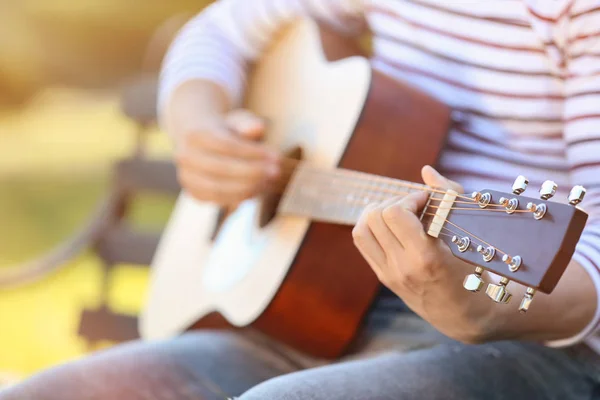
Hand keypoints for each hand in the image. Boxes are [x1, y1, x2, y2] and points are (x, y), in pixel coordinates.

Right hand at [174, 109, 280, 205]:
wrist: (202, 143)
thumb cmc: (226, 130)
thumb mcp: (238, 120)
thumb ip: (248, 123)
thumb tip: (257, 128)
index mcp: (195, 134)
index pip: (226, 145)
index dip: (253, 153)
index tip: (276, 157)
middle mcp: (185, 157)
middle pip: (221, 168)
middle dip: (253, 172)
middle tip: (276, 172)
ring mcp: (187, 177)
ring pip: (218, 188)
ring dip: (248, 187)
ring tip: (269, 182)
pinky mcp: (194, 194)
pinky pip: (218, 199)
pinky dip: (240, 196)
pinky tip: (258, 189)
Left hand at [352, 166, 497, 342]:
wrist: (467, 315)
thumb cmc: (477, 270)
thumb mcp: (470, 235)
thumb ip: (448, 198)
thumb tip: (426, 171)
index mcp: (426, 257)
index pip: (396, 213)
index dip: (410, 197)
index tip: (427, 199)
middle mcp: (402, 267)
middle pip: (375, 217)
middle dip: (394, 202)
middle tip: (415, 206)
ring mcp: (389, 274)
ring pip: (361, 229)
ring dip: (377, 213)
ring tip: (400, 213)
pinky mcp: (383, 277)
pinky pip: (363, 242)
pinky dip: (373, 227)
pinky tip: (393, 226)